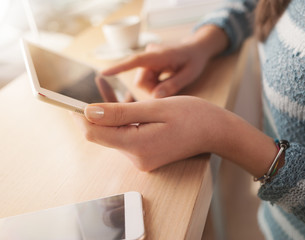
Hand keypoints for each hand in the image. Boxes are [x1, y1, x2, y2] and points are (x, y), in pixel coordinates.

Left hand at [73, 96, 229, 170]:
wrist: (216, 132)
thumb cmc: (192, 116)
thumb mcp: (155, 108)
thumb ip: (120, 113)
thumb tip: (88, 113)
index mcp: (137, 146)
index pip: (94, 133)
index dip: (80, 116)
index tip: (71, 99)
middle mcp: (137, 158)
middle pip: (103, 134)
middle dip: (97, 111)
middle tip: (96, 86)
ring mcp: (142, 160)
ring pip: (114, 134)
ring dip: (111, 114)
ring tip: (112, 91)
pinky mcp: (146, 156)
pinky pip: (126, 136)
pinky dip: (123, 121)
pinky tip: (126, 105)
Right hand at [102, 42, 209, 97]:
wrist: (195, 48)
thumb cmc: (194, 60)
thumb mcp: (189, 74)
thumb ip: (173, 85)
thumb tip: (155, 97)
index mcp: (160, 55)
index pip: (136, 61)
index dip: (120, 67)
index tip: (104, 73)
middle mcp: (150, 55)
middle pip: (141, 81)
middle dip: (152, 90)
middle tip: (170, 90)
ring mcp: (148, 58)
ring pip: (142, 82)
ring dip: (154, 88)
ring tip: (169, 82)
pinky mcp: (147, 64)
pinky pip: (145, 80)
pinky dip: (154, 84)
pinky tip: (165, 79)